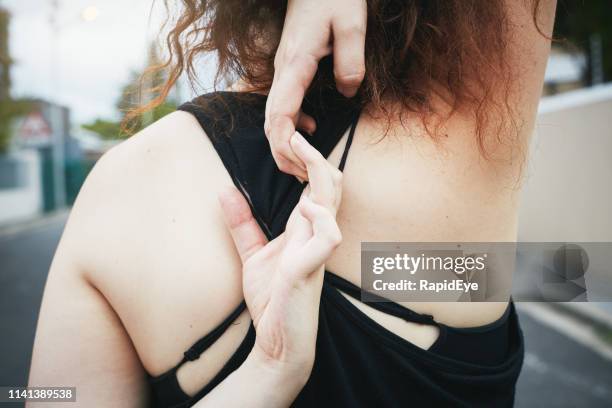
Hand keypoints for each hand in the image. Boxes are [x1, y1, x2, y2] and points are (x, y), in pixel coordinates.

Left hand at [219, 132, 342, 378]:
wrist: (276, 344)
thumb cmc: (272, 301)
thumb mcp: (251, 256)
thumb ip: (242, 225)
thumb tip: (224, 191)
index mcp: (303, 229)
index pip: (316, 186)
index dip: (308, 161)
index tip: (289, 140)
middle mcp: (314, 234)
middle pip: (330, 185)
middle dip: (316, 157)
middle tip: (294, 136)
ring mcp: (316, 250)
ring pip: (331, 202)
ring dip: (319, 173)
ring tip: (299, 152)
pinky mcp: (312, 268)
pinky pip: (328, 236)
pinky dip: (320, 216)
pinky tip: (304, 206)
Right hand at [265, 0, 366, 179]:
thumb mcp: (351, 25)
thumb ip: (350, 63)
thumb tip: (347, 93)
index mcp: (295, 64)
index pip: (280, 114)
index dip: (285, 146)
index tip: (301, 166)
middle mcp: (283, 71)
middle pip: (271, 122)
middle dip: (283, 154)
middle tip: (305, 177)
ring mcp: (283, 70)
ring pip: (273, 116)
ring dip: (284, 143)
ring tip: (304, 165)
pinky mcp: (290, 69)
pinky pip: (282, 104)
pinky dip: (290, 126)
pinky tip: (309, 132)